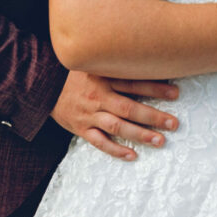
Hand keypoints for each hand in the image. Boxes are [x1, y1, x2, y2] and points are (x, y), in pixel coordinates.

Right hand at [51, 70, 179, 160]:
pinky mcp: (80, 128)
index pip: (133, 83)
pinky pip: (99, 142)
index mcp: (103, 77)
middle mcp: (98, 96)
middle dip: (153, 116)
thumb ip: (115, 65)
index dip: (156, 88)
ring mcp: (89, 114)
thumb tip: (144, 61)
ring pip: (117, 127)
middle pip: (129, 108)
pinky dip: (116, 149)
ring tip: (160, 140)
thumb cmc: (73, 72)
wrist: (40, 84)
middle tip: (174, 123)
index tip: (176, 93)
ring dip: (140, 134)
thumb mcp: (94, 63)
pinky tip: (133, 155)